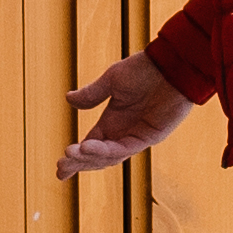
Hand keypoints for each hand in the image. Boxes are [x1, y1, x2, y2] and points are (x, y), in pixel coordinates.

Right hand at [61, 49, 198, 175]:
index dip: (75, 158)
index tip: (59, 169)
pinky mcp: (150, 136)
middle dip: (79, 163)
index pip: (90, 146)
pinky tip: (87, 147)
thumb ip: (92, 94)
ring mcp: (136, 136)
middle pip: (98, 156)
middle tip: (60, 169)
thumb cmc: (146, 69)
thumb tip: (69, 99)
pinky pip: (125, 149)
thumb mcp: (112, 80)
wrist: (172, 64)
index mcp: (112, 121)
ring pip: (110, 157)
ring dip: (89, 159)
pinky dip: (106, 150)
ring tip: (70, 156)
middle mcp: (123, 132)